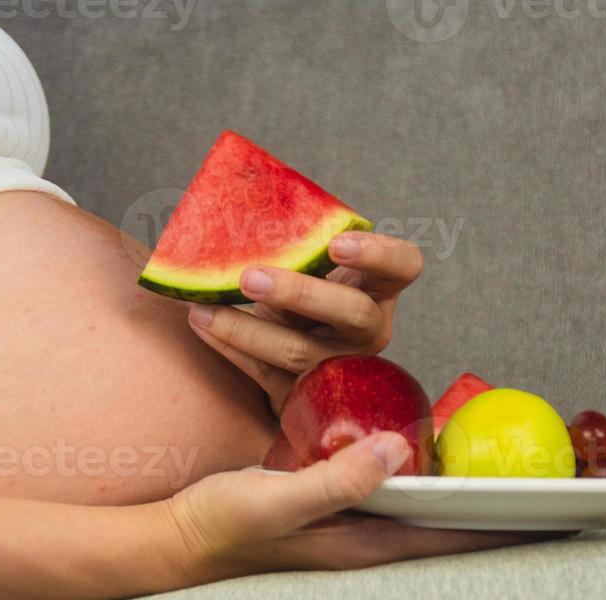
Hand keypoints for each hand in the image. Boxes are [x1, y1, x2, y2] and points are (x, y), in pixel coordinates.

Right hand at [160, 431, 552, 582]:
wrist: (175, 541)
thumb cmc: (223, 526)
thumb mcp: (275, 500)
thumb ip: (334, 480)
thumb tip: (397, 449)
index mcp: (368, 545)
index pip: (458, 538)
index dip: (513, 525)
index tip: (567, 511)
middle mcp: (372, 541)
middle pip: (458, 529)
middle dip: (511, 514)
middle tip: (567, 490)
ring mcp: (357, 529)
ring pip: (435, 515)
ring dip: (479, 501)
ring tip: (526, 478)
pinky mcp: (340, 510)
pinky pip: (403, 497)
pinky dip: (435, 483)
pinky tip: (444, 460)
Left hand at [186, 232, 422, 411]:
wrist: (290, 355)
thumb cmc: (302, 296)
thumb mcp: (312, 269)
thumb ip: (299, 244)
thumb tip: (242, 199)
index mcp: (379, 289)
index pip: (403, 265)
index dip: (378, 254)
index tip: (336, 242)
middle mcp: (369, 330)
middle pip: (352, 313)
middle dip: (300, 294)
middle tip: (251, 277)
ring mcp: (340, 367)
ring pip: (298, 351)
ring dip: (246, 328)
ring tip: (203, 308)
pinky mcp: (305, 395)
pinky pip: (264, 373)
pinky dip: (229, 346)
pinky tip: (201, 325)